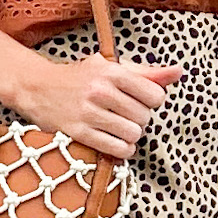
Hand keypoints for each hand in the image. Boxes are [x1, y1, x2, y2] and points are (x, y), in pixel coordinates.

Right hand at [15, 50, 178, 161]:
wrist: (38, 87)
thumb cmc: (81, 77)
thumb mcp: (111, 67)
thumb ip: (147, 73)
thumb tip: (179, 72)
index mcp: (112, 72)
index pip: (156, 95)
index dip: (152, 101)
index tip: (140, 100)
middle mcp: (100, 91)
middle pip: (144, 117)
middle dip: (139, 120)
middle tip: (125, 115)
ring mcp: (88, 112)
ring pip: (133, 135)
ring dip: (131, 136)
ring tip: (120, 129)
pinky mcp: (78, 132)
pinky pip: (116, 149)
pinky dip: (122, 149)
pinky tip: (115, 141)